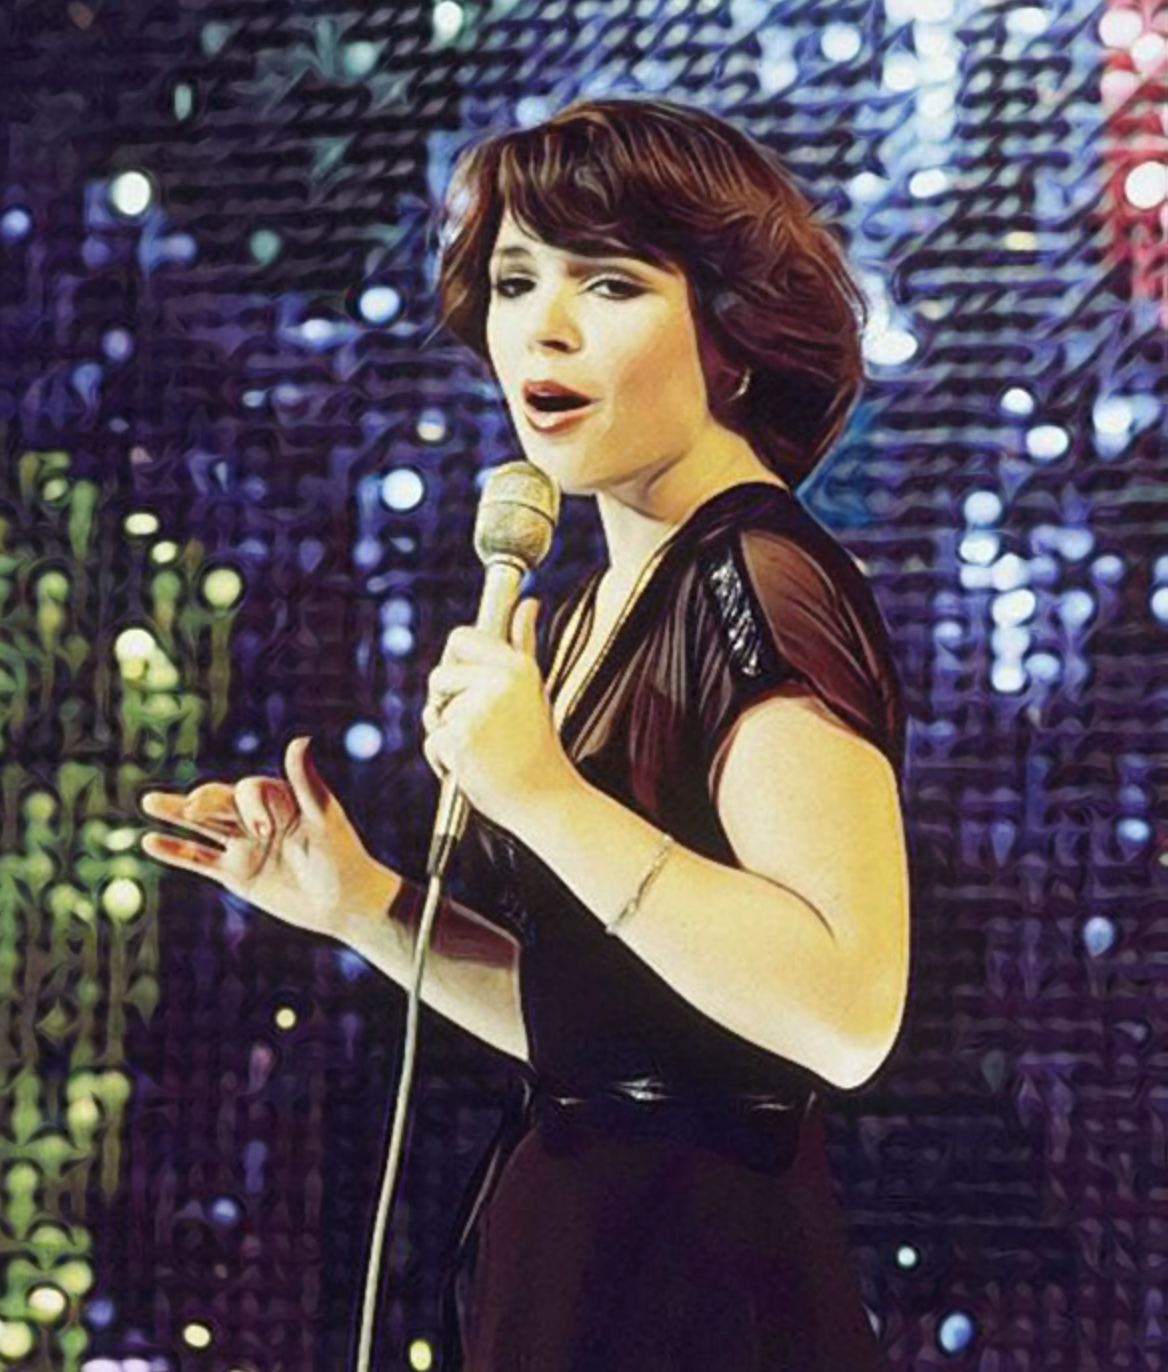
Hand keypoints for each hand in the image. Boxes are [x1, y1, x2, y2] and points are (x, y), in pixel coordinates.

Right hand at [138, 737, 391, 941]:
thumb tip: (300, 740)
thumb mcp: (324, 819)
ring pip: (203, 826)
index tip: (262, 830)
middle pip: (221, 801)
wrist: (345, 904)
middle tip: (191, 807)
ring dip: (176, 813)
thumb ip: (306, 783)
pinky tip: (149, 842)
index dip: (250, 805)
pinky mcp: (235, 873)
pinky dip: (175, 851)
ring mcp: (244, 845)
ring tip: (148, 800)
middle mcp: (259, 818)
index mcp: (281, 799)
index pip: (250, 790)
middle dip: (205, 801)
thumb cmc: (343, 857)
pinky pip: (199, 859)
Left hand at [421, 598, 575, 830]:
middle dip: (446, 703)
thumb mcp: (533, 689)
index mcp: (517, 666)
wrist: (544, 799)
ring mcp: (477, 710)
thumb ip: (523, 643)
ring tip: (483, 749)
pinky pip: (432, 741)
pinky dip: (444, 759)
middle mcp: (499, 682)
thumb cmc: (536, 746)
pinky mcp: (459, 739)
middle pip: (438, 676)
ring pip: (433, 713)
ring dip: (446, 734)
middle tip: (480, 727)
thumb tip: (529, 603)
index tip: (466, 683)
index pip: (460, 638)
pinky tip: (474, 767)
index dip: (454, 660)